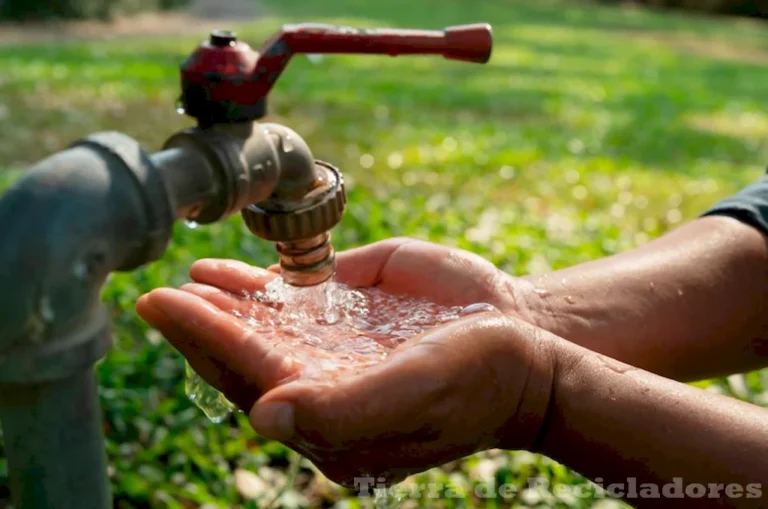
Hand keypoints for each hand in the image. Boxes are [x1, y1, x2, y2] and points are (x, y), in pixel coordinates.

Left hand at [136, 238, 556, 484]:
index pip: (253, 377)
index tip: (163, 305)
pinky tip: (231, 274)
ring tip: (183, 284)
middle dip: (199, 326)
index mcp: (331, 415)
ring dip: (222, 305)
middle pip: (246, 355)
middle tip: (154, 297)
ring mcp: (336, 345)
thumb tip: (265, 417)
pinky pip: (296, 299)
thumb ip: (341, 411)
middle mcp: (325, 381)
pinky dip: (260, 285)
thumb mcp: (415, 394)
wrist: (525, 345)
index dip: (205, 340)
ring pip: (264, 327)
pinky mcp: (354, 312)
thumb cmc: (477, 378)